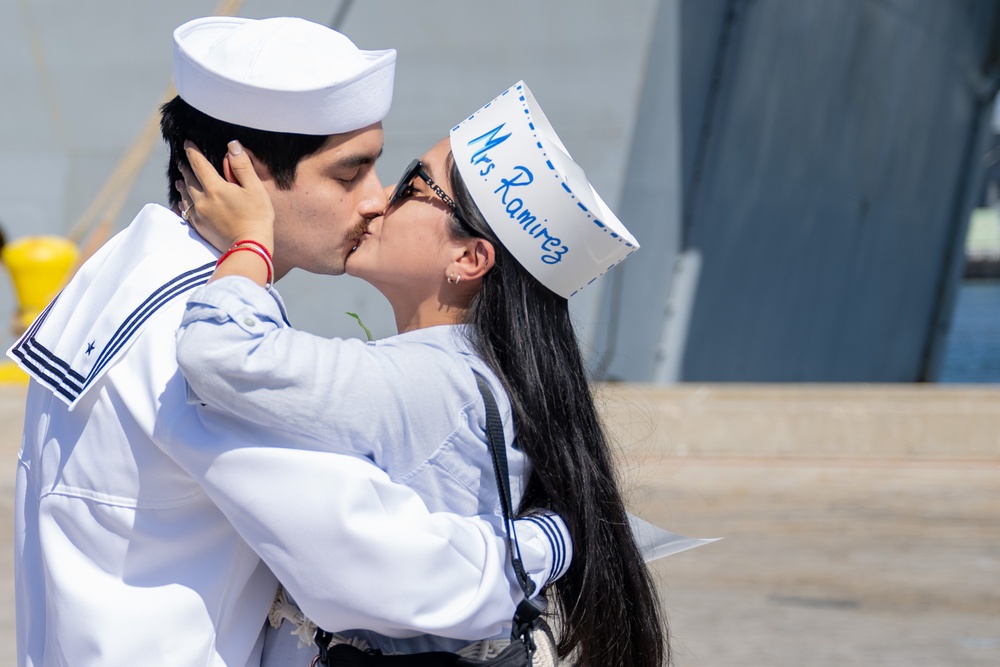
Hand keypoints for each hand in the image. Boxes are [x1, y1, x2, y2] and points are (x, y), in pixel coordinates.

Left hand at [176, 140, 274, 254]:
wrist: (249, 247)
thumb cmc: (257, 217)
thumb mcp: (255, 189)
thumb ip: (242, 166)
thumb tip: (232, 146)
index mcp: (215, 188)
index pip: (199, 164)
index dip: (192, 151)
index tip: (187, 142)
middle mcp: (202, 200)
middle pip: (189, 179)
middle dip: (186, 168)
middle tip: (183, 161)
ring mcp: (199, 215)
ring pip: (185, 196)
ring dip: (182, 185)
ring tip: (180, 180)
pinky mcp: (200, 228)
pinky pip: (185, 212)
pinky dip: (182, 204)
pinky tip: (181, 203)